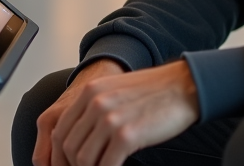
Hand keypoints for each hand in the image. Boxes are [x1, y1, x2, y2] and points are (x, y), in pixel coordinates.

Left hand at [35, 59, 199, 165]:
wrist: (182, 86)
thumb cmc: (153, 91)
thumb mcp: (114, 90)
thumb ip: (93, 108)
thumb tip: (79, 137)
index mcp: (89, 92)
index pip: (60, 131)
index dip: (60, 155)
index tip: (68, 165)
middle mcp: (95, 104)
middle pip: (68, 147)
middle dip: (74, 165)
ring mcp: (110, 119)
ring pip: (83, 159)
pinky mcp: (127, 135)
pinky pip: (106, 165)